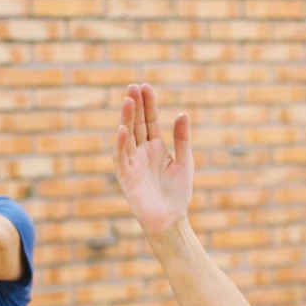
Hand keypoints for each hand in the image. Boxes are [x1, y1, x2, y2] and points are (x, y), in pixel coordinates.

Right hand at [112, 84, 194, 238]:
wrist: (171, 219)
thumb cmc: (178, 193)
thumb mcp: (185, 162)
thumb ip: (182, 139)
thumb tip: (182, 113)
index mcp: (156, 147)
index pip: (150, 120)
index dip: (148, 104)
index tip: (146, 86)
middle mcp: (142, 152)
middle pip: (137, 124)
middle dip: (135, 106)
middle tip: (132, 86)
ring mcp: (133, 162)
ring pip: (127, 136)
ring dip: (127, 118)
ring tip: (128, 100)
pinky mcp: (126, 176)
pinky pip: (121, 157)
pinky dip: (121, 143)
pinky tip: (123, 128)